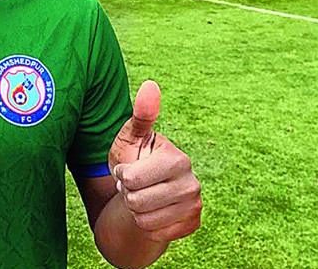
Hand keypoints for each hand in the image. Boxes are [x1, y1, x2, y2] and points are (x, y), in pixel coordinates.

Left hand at [108, 80, 201, 241]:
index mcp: (178, 159)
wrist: (144, 189)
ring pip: (144, 220)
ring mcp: (194, 206)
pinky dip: (146, 225)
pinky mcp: (192, 225)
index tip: (128, 168)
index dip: (122, 175)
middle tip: (134, 184)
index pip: (132, 179)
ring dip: (135, 210)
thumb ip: (142, 114)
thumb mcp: (132, 136)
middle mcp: (193, 184)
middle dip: (128, 193)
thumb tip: (150, 85)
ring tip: (141, 195)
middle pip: (136, 201)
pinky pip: (154, 234)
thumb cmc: (135, 157)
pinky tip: (152, 210)